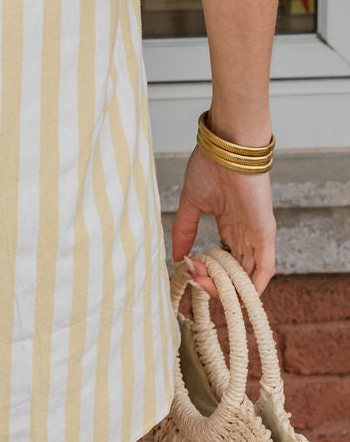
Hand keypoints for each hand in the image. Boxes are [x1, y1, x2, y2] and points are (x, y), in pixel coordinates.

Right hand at [170, 143, 276, 297]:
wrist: (227, 148)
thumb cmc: (211, 165)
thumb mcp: (192, 201)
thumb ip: (184, 229)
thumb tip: (176, 255)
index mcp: (229, 226)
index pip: (222, 262)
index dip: (205, 272)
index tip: (186, 269)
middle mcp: (244, 234)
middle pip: (234, 274)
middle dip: (213, 284)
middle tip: (193, 278)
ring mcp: (256, 236)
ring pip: (248, 277)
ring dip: (227, 288)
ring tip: (203, 282)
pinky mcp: (265, 234)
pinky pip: (265, 270)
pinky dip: (251, 287)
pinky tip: (233, 292)